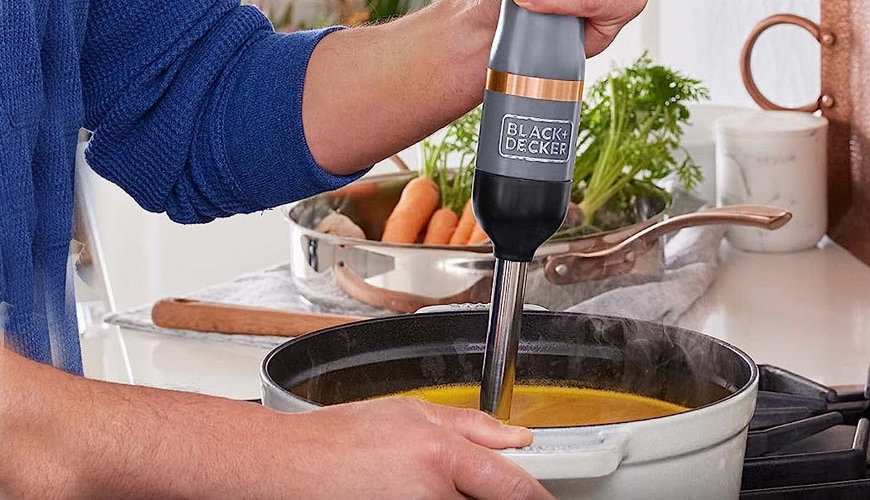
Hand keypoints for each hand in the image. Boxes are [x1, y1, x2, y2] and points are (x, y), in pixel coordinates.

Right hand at [284, 398, 551, 499]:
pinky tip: (414, 492)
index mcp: (440, 455)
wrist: (289, 467)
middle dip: (489, 493)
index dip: (536, 496)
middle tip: (467, 480)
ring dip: (460, 498)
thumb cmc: (338, 439)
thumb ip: (473, 426)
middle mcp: (431, 495)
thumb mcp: (412, 413)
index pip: (512, 487)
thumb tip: (517, 437)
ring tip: (429, 482)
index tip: (544, 498)